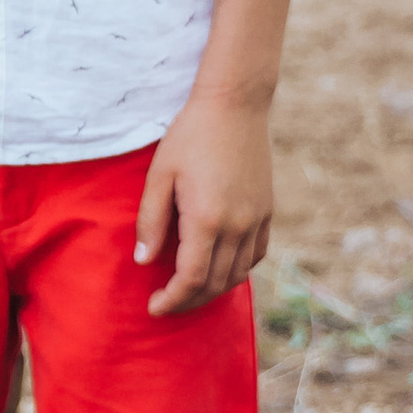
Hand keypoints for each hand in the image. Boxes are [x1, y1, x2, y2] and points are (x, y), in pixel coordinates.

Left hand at [134, 93, 273, 317]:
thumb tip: (144, 262)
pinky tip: (219, 267)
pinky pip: (256, 254)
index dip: (172, 300)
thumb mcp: (159, 175)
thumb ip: (151, 221)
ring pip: (238, 274)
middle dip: (189, 301)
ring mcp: (257, 219)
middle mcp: (237, 225)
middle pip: (216, 283)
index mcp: (207, 218)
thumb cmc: (190, 135)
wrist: (234, 105)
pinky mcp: (267, 210)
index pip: (191, 279)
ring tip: (189, 290)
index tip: (154, 307)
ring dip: (213, 289)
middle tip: (166, 303)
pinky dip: (237, 270)